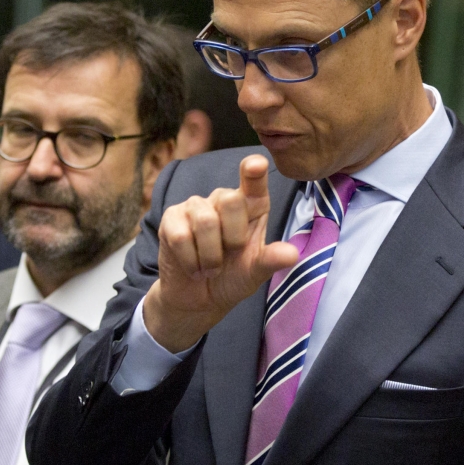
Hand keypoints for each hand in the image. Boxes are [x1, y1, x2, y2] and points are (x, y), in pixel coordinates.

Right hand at [143, 155, 298, 352]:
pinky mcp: (171, 218)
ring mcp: (195, 207)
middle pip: (230, 201)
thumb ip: (270, 260)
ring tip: (210, 269)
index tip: (256, 164)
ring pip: (205, 221)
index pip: (254, 183)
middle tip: (229, 257)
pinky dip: (190, 261)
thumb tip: (292, 254)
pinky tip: (193, 267)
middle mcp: (222, 200)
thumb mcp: (255, 273)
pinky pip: (181, 236)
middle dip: (233, 238)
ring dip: (210, 256)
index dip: (254, 172)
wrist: (199, 300)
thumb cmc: (231, 278)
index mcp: (250, 206)